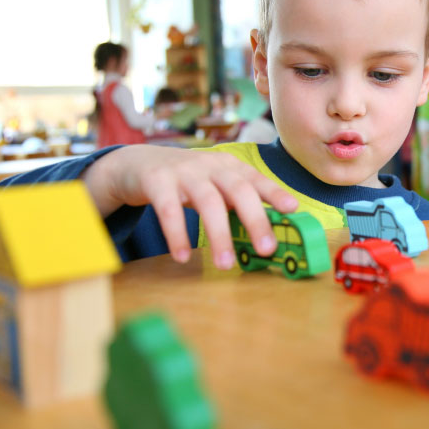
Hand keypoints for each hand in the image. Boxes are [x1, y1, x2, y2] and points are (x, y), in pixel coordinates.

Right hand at [81, 145, 297, 269]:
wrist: (135, 164)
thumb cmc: (186, 181)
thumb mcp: (214, 184)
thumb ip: (236, 202)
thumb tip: (267, 234)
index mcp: (229, 167)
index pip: (256, 179)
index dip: (275, 193)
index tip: (293, 209)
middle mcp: (211, 166)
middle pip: (238, 190)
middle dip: (255, 220)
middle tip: (267, 249)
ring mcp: (184, 171)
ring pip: (207, 202)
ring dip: (219, 235)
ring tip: (226, 264)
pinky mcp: (157, 180)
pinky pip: (168, 209)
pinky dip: (177, 234)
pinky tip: (182, 256)